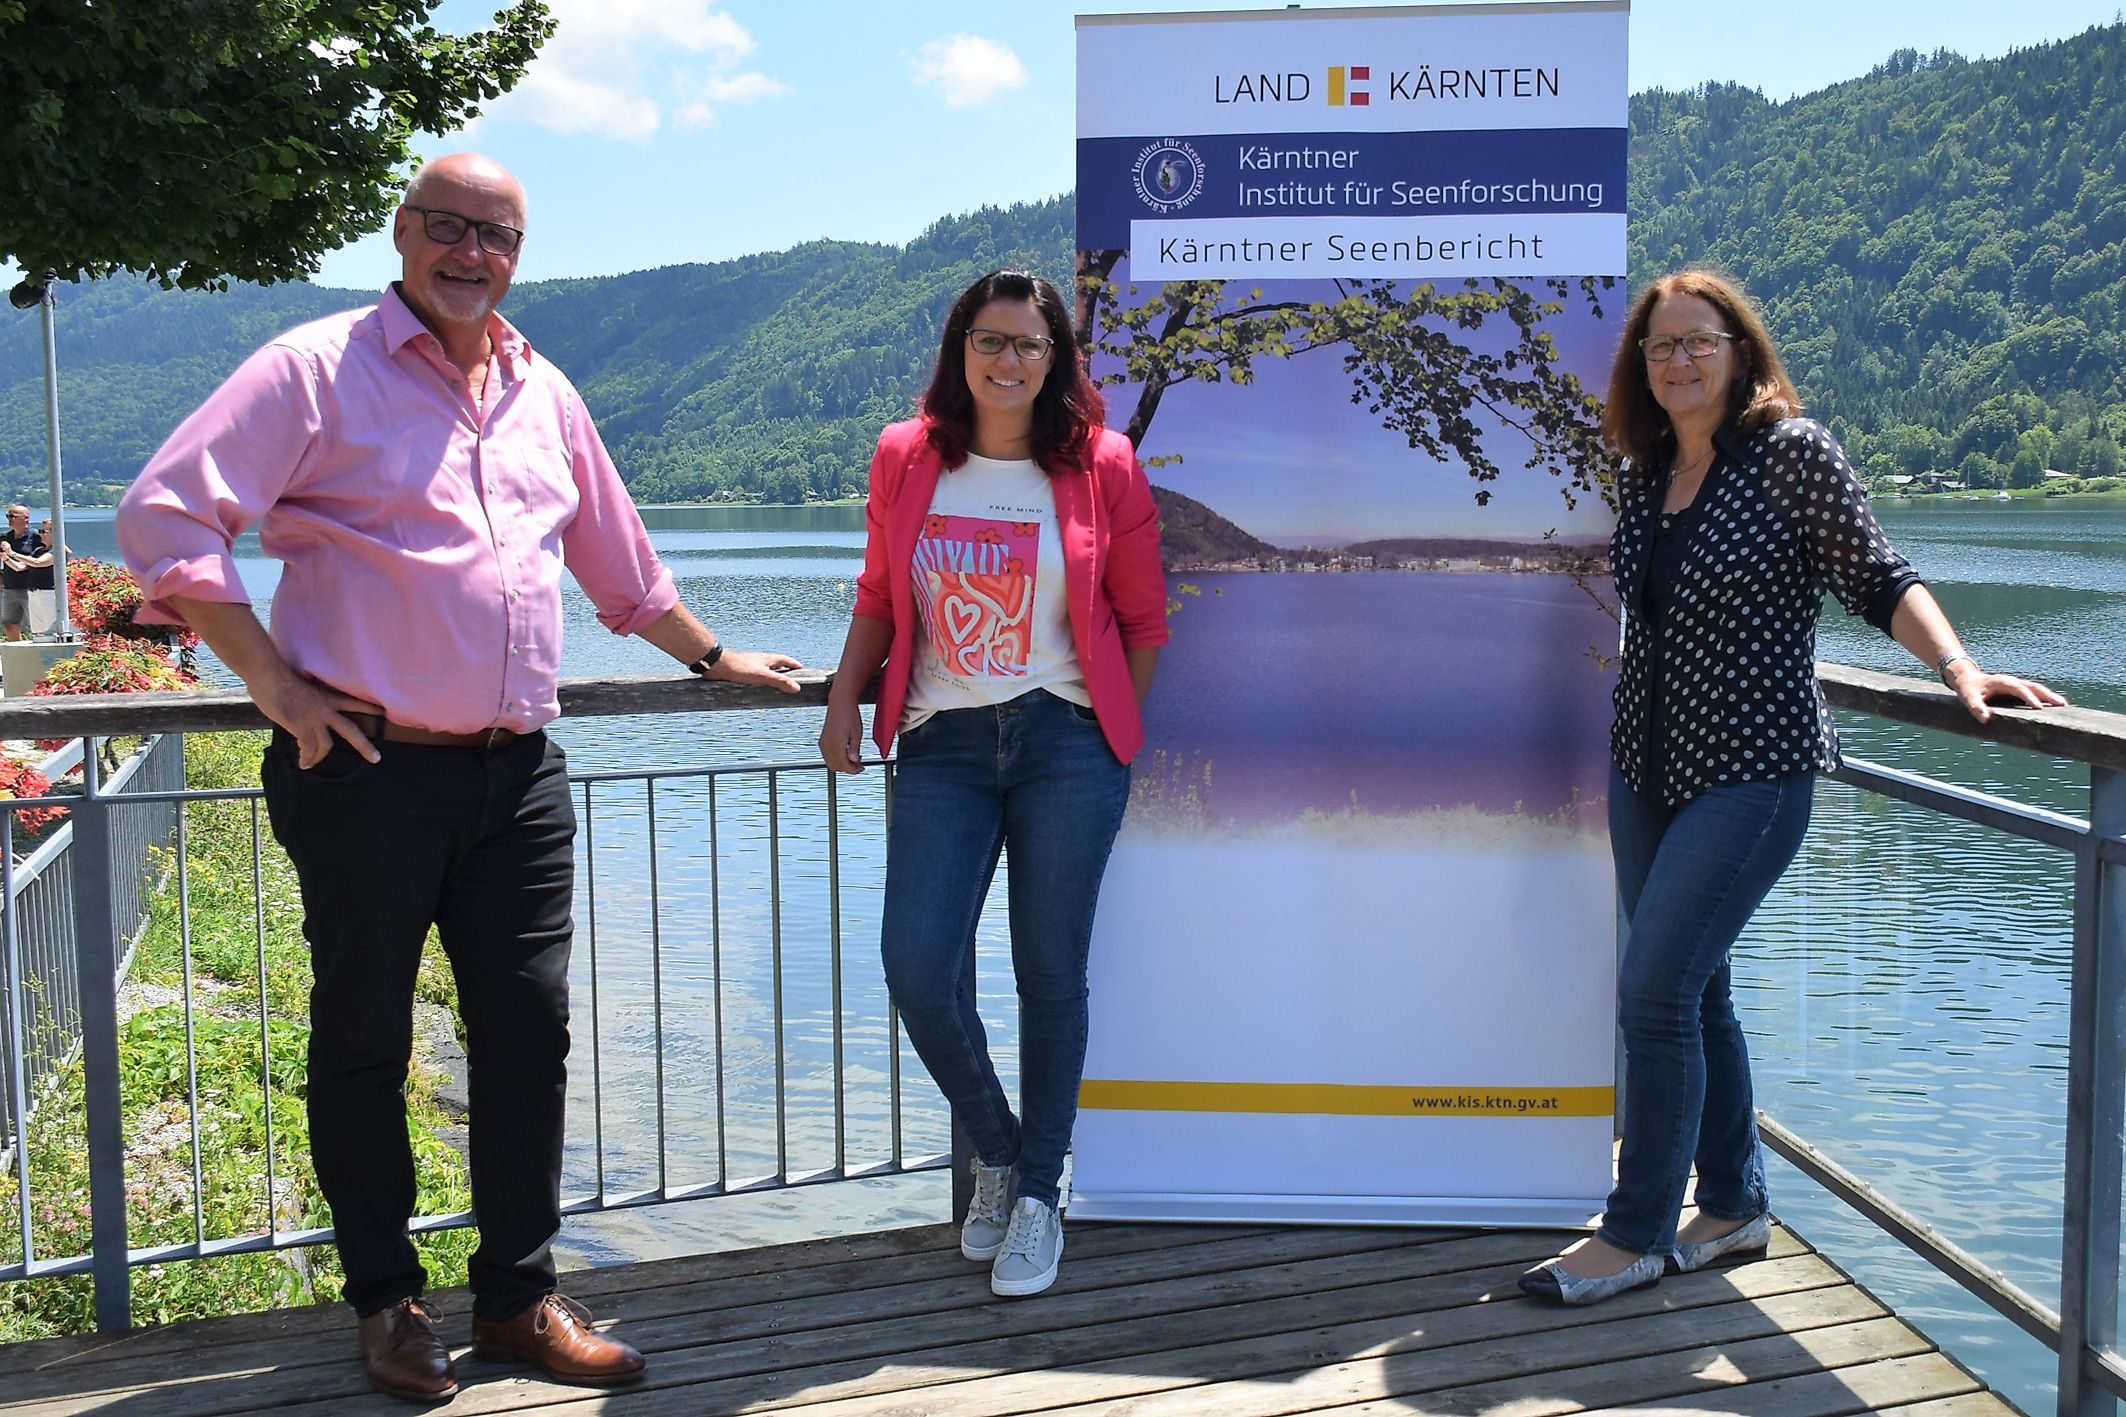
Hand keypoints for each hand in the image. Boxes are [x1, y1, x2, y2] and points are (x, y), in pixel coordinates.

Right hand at [249, 667, 383, 767]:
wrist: (269, 675)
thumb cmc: (279, 678)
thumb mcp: (301, 689)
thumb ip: (307, 702)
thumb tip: (300, 713)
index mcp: (327, 697)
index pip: (354, 702)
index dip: (368, 708)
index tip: (383, 713)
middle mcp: (326, 709)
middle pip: (351, 730)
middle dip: (364, 746)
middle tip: (376, 759)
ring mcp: (314, 718)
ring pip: (326, 745)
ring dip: (319, 757)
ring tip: (311, 764)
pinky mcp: (301, 726)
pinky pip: (308, 748)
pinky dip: (306, 757)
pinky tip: (302, 763)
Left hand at [701, 648, 802, 693]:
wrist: (717, 665)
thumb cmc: (739, 668)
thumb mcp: (763, 676)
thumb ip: (780, 682)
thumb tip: (797, 688)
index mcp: (767, 659)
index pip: (785, 660)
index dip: (794, 664)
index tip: (801, 669)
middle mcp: (760, 660)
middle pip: (776, 664)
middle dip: (784, 671)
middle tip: (790, 679)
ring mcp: (750, 665)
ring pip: (765, 670)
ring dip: (771, 676)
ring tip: (775, 686)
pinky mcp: (741, 671)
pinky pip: (755, 676)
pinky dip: (760, 681)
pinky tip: (757, 688)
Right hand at [819, 698, 865, 773]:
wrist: (840, 703)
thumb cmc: (850, 716)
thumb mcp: (857, 734)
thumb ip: (854, 749)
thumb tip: (854, 761)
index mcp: (836, 745)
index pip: (844, 766)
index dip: (854, 770)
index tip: (861, 768)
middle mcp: (827, 745)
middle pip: (836, 767)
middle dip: (848, 768)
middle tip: (858, 763)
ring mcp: (823, 743)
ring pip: (831, 763)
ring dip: (841, 763)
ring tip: (853, 756)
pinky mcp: (822, 741)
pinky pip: (827, 756)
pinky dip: (836, 758)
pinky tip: (845, 751)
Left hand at [1945, 661, 2067, 723]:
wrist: (1966, 678)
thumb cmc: (1968, 688)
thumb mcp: (1968, 698)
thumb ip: (1976, 708)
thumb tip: (1985, 719)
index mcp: (2002, 682)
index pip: (2019, 689)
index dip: (2029, 698)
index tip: (2039, 708)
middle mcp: (2012, 682)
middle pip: (2034, 687)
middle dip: (2048, 695)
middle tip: (2062, 705)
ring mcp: (2016, 685)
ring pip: (2036, 689)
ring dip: (2049, 696)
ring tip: (2064, 706)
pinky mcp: (2017, 690)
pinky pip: (2033, 692)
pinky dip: (2044, 698)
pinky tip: (2053, 707)